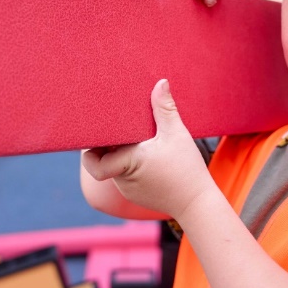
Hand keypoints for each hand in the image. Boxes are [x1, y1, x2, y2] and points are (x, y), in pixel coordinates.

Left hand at [81, 79, 217, 220]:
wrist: (198, 205)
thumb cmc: (187, 170)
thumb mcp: (176, 134)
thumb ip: (165, 108)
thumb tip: (161, 82)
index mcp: (127, 163)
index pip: (93, 161)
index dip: (89, 148)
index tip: (94, 130)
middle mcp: (122, 180)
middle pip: (104, 159)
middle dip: (108, 143)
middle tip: (114, 123)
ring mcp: (129, 190)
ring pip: (116, 167)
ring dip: (121, 153)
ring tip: (133, 135)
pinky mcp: (137, 195)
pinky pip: (127, 176)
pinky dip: (131, 164)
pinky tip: (144, 153)